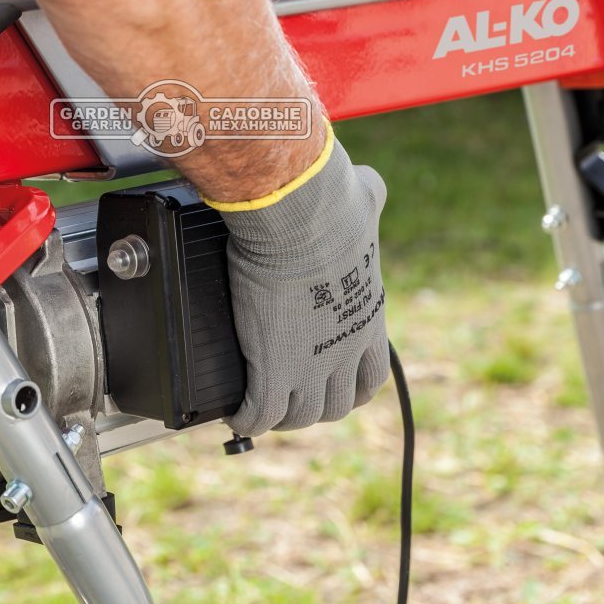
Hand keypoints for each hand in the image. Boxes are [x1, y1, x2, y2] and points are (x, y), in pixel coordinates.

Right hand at [220, 133, 388, 436]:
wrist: (300, 218)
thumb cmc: (330, 203)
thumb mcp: (363, 201)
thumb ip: (368, 200)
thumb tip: (366, 184)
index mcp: (368, 321)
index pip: (370, 378)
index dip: (351, 385)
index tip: (334, 380)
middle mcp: (346, 351)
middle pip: (336, 406)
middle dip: (314, 406)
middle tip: (290, 397)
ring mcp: (312, 366)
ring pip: (298, 417)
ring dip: (279, 417)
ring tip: (258, 408)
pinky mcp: (273, 369)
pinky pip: (259, 414)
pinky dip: (246, 418)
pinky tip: (233, 413)